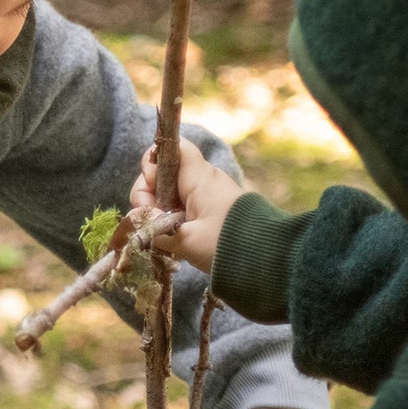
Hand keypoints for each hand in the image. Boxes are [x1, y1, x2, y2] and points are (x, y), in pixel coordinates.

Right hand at [129, 140, 242, 273]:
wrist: (268, 260)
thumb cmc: (227, 246)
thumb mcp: (186, 241)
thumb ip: (156, 230)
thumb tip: (139, 225)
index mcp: (198, 178)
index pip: (172, 148)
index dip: (152, 163)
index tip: (149, 190)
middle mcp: (203, 180)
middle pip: (164, 174)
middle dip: (148, 196)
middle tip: (150, 221)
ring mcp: (209, 195)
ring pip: (171, 193)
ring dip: (159, 212)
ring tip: (163, 237)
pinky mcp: (213, 211)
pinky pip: (184, 207)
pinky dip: (173, 220)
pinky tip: (173, 239)